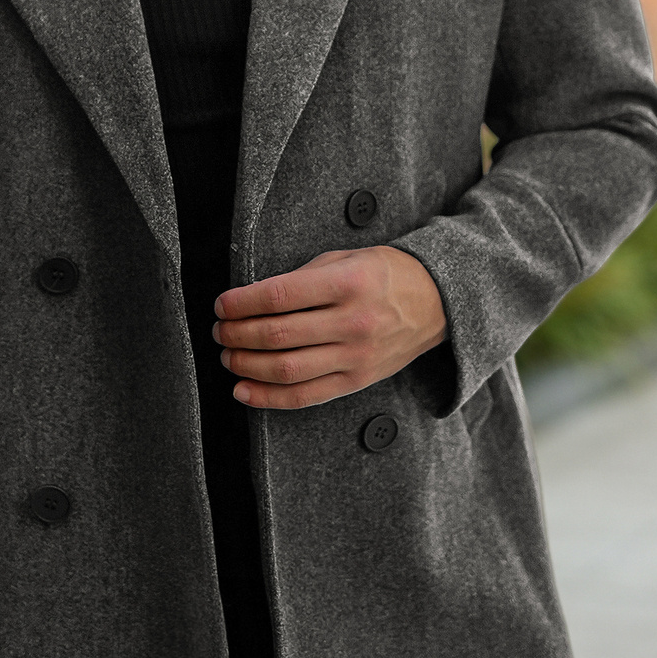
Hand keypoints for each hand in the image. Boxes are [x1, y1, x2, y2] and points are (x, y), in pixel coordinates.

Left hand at [213, 245, 447, 410]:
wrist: (436, 302)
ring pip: (287, 369)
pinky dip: (268, 397)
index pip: (278, 295)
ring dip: (246, 365)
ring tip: (228, 356)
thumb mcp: (345, 259)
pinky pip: (306, 396)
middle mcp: (353, 322)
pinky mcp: (357, 381)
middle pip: (277, 334)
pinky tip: (243, 390)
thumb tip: (249, 300)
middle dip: (237, 334)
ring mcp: (356, 356)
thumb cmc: (383, 275)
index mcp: (348, 283)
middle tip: (220, 330)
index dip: (241, 302)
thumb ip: (301, 278)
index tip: (222, 304)